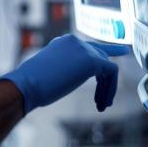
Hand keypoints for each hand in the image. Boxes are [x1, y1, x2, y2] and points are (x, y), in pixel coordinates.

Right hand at [0, 34, 129, 113]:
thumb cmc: (33, 84)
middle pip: (101, 57)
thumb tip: (74, 76)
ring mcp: (83, 49)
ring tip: (101, 105)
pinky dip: (110, 89)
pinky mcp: (91, 60)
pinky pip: (111, 73)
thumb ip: (67, 68)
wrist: (27, 84)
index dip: (105, 54)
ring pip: (107, 67)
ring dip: (107, 88)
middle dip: (106, 80)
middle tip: (103, 101)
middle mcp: (75, 41)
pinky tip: (103, 102)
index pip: (89, 47)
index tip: (120, 54)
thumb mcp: (52, 71)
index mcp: (63, 42)